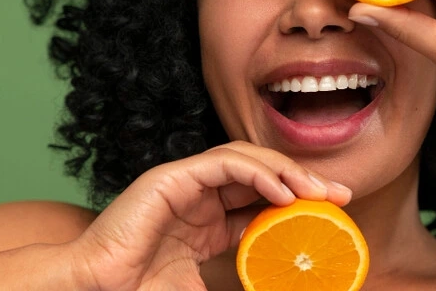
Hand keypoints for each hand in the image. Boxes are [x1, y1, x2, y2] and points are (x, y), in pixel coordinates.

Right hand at [66, 141, 350, 290]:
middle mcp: (201, 195)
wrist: (96, 290)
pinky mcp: (170, 178)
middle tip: (339, 194)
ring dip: (284, 170)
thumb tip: (277, 287)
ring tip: (315, 192)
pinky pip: (222, 163)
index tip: (335, 211)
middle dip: (302, 179)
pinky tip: (282, 192)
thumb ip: (239, 281)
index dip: (300, 200)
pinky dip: (256, 172)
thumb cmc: (141, 290)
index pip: (263, 197)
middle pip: (261, 172)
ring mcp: (185, 183)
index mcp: (210, 219)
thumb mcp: (205, 286)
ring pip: (245, 158)